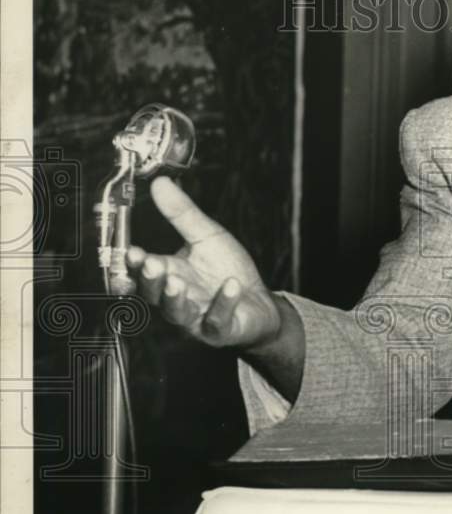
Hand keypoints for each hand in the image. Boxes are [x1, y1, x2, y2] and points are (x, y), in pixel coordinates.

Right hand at [125, 177, 280, 347]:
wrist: (258, 303)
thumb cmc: (227, 269)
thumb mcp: (207, 236)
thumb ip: (182, 214)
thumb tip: (160, 183)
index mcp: (170, 273)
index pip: (144, 269)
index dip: (135, 263)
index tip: (131, 251)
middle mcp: (177, 298)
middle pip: (153, 294)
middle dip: (151, 280)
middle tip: (152, 264)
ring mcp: (196, 317)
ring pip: (177, 312)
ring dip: (175, 298)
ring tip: (177, 282)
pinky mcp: (219, 330)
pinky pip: (218, 320)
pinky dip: (224, 303)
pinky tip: (231, 285)